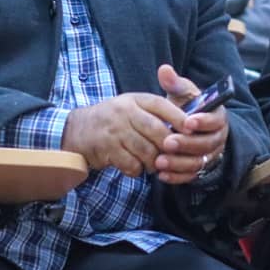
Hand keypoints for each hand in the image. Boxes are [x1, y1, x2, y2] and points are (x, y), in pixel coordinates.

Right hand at [61, 91, 185, 177]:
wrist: (78, 129)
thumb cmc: (114, 119)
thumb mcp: (132, 106)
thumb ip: (155, 112)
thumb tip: (186, 123)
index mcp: (135, 99)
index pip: (161, 105)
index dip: (179, 117)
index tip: (192, 129)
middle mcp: (124, 112)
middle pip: (156, 130)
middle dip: (168, 145)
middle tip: (174, 154)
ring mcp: (114, 131)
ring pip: (146, 150)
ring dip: (154, 161)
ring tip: (154, 163)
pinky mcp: (106, 149)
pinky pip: (131, 164)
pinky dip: (137, 169)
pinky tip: (135, 166)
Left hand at [154, 64, 228, 184]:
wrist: (183, 126)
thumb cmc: (184, 107)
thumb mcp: (181, 93)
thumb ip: (174, 83)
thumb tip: (164, 70)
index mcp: (217, 116)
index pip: (215, 120)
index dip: (203, 122)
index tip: (187, 122)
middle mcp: (217, 137)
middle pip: (207, 144)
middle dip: (187, 144)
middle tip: (167, 142)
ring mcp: (210, 155)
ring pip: (199, 162)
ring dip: (179, 163)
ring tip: (159, 161)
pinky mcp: (200, 168)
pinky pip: (191, 176)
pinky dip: (177, 176)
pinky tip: (162, 174)